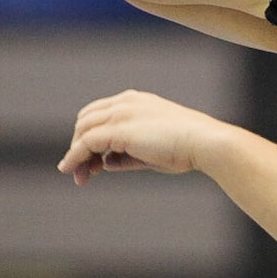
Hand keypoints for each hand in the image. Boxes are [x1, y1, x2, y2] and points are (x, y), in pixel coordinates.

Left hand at [57, 90, 221, 184]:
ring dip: (75, 154)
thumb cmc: (189, 148)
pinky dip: (74, 157)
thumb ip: (127, 155)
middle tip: (80, 171)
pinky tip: (71, 170)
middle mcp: (124, 103)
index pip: (101, 114)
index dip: (91, 136)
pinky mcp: (118, 129)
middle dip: (79, 145)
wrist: (205, 143)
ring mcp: (120, 114)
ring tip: (77, 176)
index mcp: (135, 102)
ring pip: (83, 131)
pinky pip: (86, 143)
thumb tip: (106, 162)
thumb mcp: (152, 151)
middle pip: (87, 120)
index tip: (92, 160)